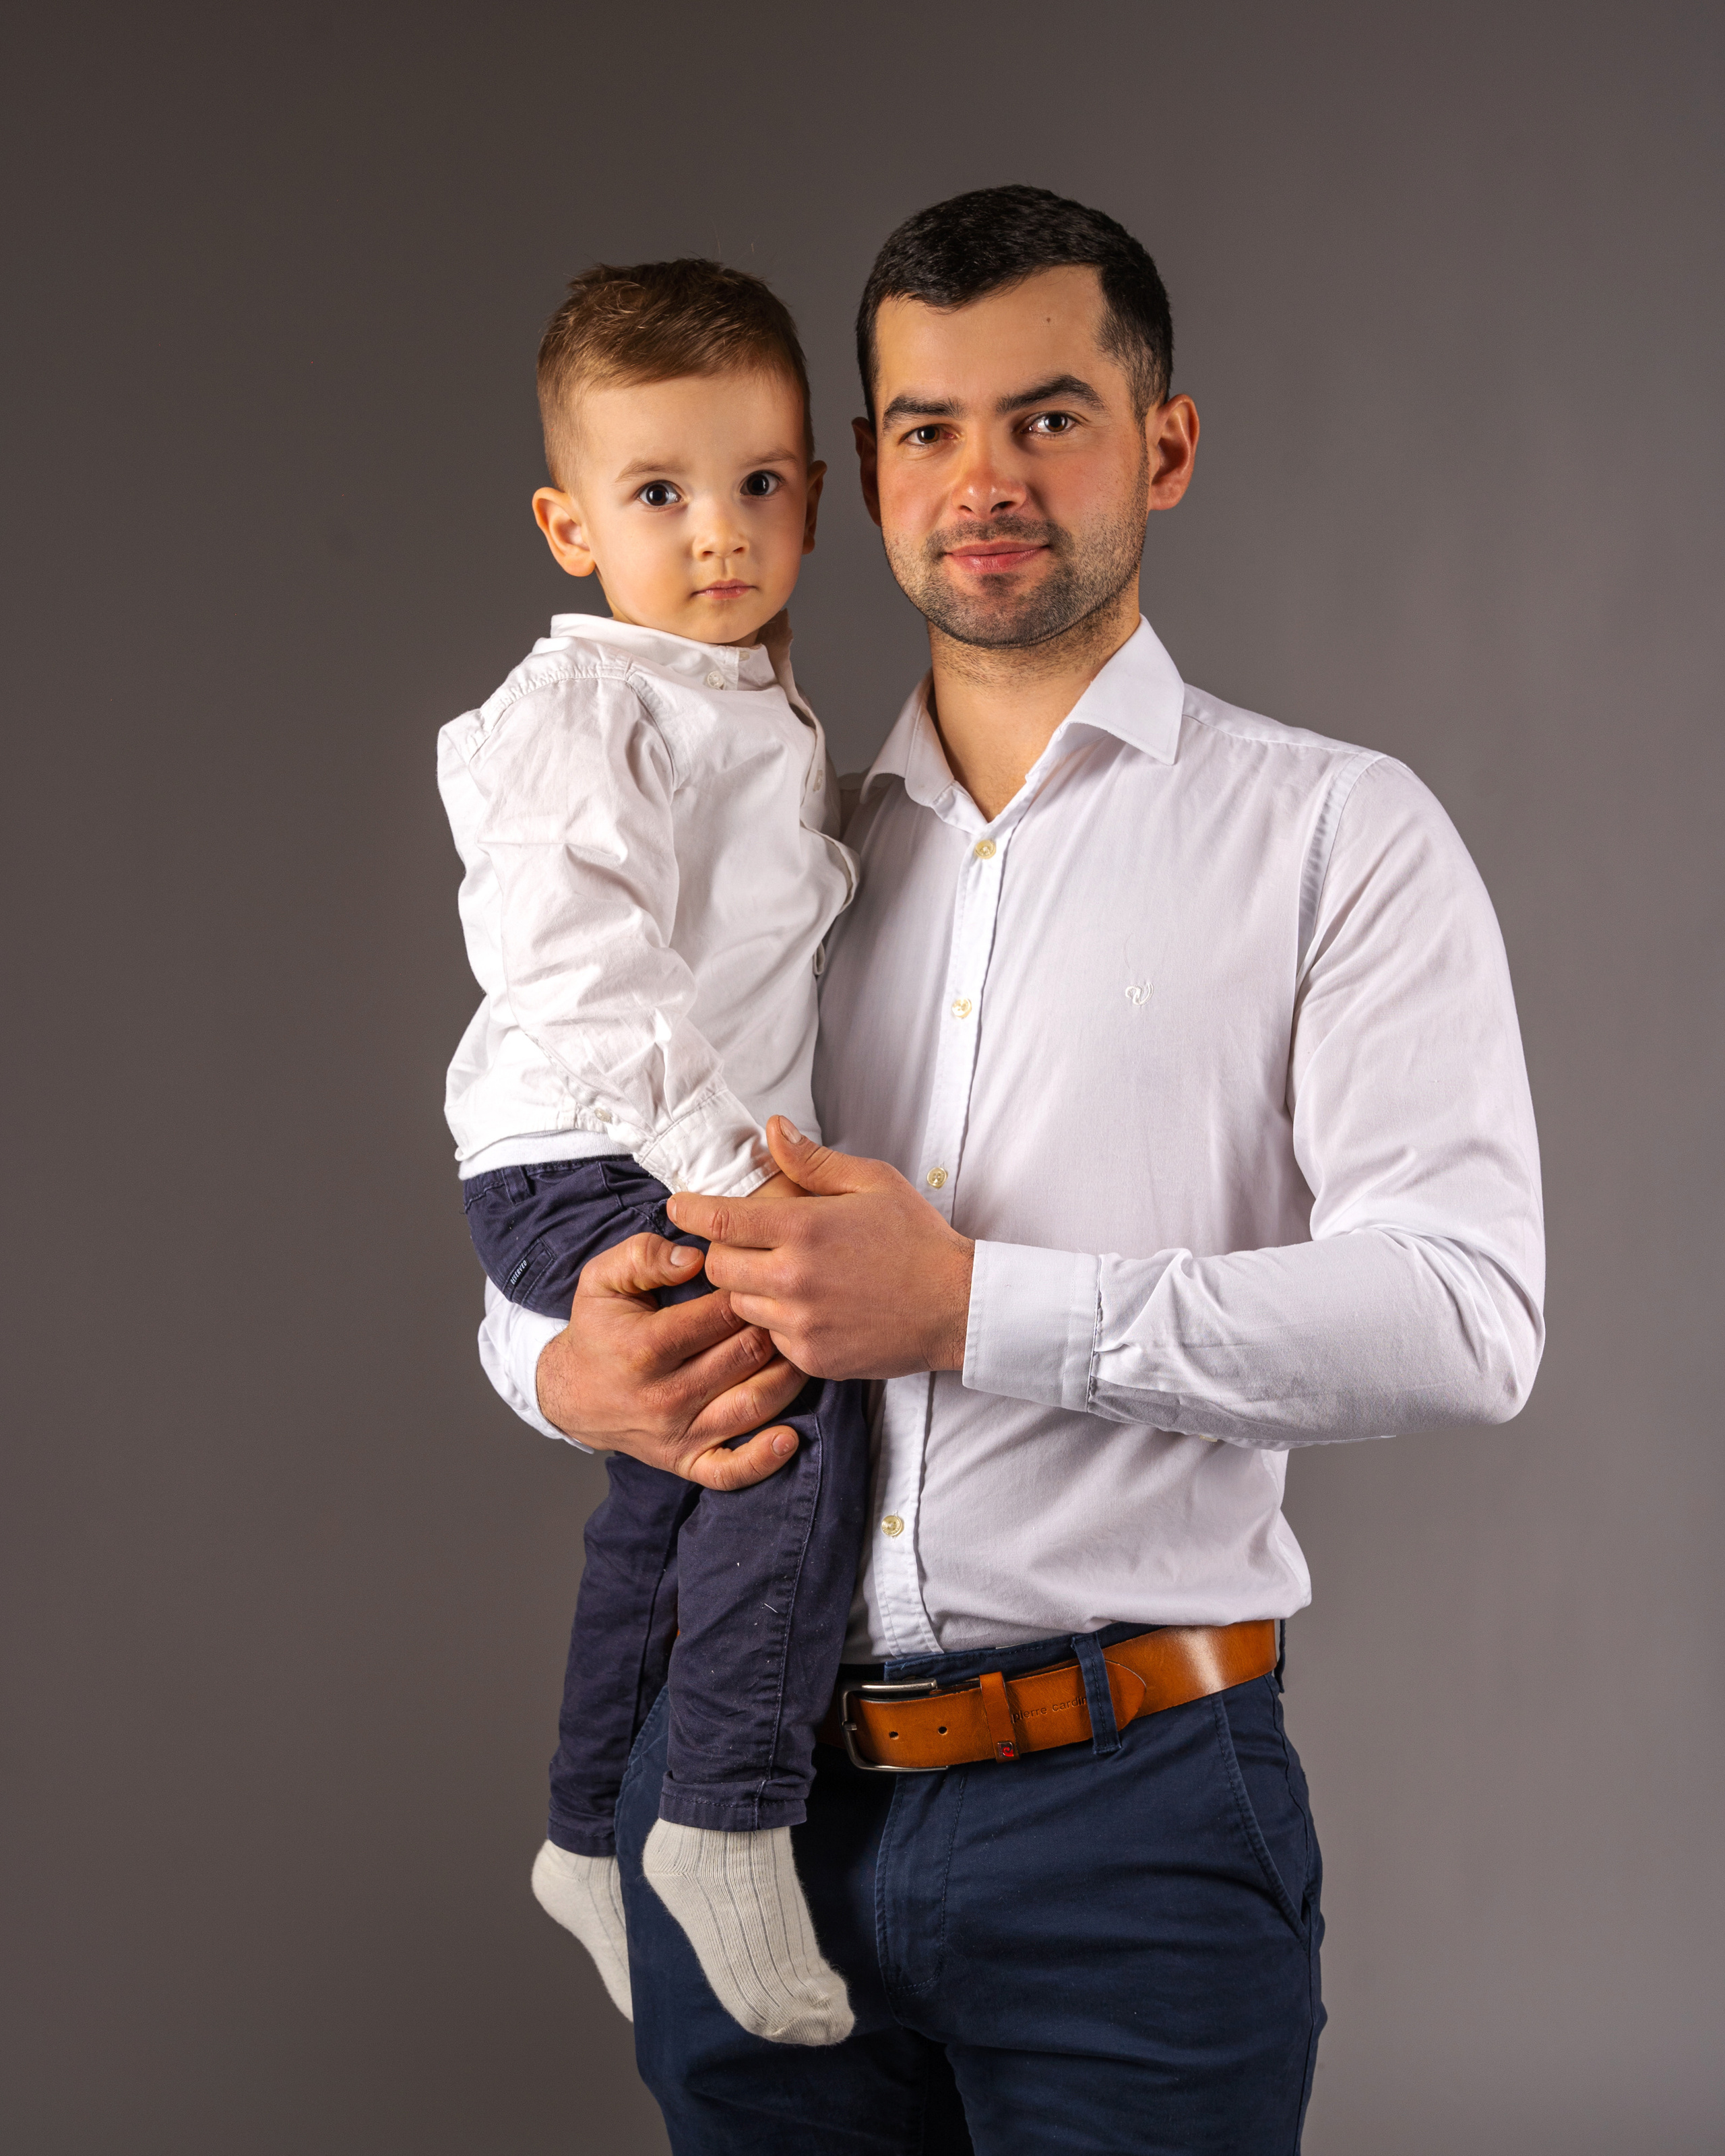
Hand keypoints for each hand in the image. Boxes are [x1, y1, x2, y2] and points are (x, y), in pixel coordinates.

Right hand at [534, 1232, 806, 1490]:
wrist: (570, 1394)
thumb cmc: (598, 1330)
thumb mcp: (602, 1279)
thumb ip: (643, 1256)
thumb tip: (694, 1258)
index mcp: (646, 1347)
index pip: (720, 1315)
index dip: (750, 1291)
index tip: (763, 1277)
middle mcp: (665, 1396)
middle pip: (745, 1356)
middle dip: (775, 1326)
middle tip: (792, 1306)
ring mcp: (678, 1433)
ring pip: (752, 1405)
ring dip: (788, 1377)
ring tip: (802, 1349)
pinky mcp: (685, 1461)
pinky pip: (731, 1471)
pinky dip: (764, 1459)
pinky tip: (790, 1439)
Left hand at [666, 1118, 974, 1380]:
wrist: (956, 1305)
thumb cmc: (917, 1239)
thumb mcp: (872, 1182)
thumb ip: (813, 1161)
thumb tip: (773, 1129)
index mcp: (805, 1229)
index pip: (721, 1221)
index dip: (690, 1211)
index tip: (679, 1205)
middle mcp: (795, 1279)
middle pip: (718, 1268)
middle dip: (722, 1253)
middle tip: (744, 1244)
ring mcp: (801, 1324)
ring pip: (739, 1307)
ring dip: (749, 1289)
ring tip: (784, 1276)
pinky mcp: (812, 1358)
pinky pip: (770, 1338)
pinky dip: (778, 1323)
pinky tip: (809, 1307)